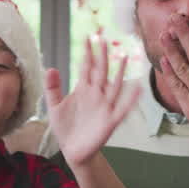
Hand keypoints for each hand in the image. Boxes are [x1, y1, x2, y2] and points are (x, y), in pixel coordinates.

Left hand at [44, 35, 140, 166]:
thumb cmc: (65, 127)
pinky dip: (130, 99)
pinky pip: (122, 108)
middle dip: (102, 56)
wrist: (72, 150)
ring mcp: (104, 107)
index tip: (88, 37)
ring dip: (119, 72)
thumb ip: (52, 88)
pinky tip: (137, 88)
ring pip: (114, 86)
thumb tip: (51, 67)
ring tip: (124, 56)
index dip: (87, 53)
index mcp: (83, 90)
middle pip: (101, 72)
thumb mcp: (54, 106)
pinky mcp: (110, 121)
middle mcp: (96, 95)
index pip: (86, 67)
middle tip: (103, 38)